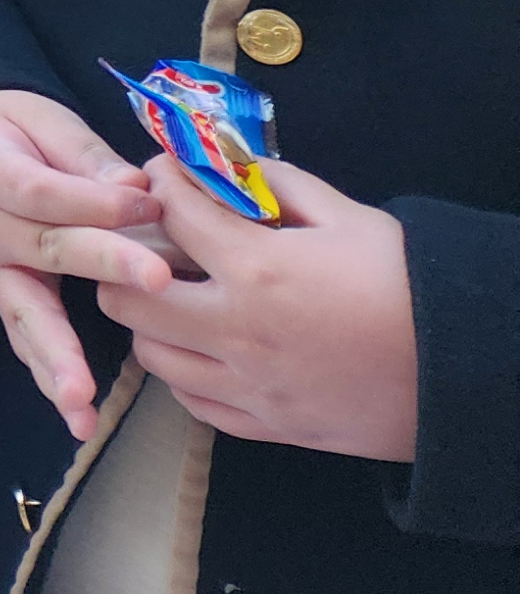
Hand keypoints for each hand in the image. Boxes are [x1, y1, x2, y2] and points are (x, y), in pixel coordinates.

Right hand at [0, 90, 167, 438]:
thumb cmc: (4, 128)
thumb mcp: (40, 119)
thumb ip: (87, 156)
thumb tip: (142, 188)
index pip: (44, 190)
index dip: (96, 198)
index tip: (152, 202)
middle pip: (46, 247)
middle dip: (103, 263)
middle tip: (157, 280)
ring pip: (25, 313)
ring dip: (57, 357)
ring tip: (81, 399)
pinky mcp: (2, 296)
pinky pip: (24, 338)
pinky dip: (49, 376)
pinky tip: (76, 417)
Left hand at [102, 155, 418, 461]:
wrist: (466, 372)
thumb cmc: (410, 286)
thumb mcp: (349, 217)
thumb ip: (280, 186)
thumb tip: (230, 167)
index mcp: (255, 269)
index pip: (170, 213)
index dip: (160, 182)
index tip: (166, 176)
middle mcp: (236, 331)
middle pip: (127, 296)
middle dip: (127, 262)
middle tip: (153, 247)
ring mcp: (248, 386)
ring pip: (150, 356)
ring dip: (151, 322)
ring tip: (178, 300)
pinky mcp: (268, 426)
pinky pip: (194, 402)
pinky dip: (186, 374)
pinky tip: (206, 350)